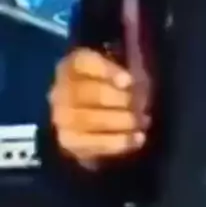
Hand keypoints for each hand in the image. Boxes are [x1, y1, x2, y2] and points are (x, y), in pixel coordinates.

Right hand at [49, 48, 150, 166]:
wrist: (86, 114)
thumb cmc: (108, 85)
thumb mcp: (115, 71)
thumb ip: (123, 73)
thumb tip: (136, 85)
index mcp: (73, 64)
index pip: (85, 62)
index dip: (107, 71)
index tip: (128, 81)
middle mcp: (60, 89)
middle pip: (90, 93)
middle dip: (121, 100)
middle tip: (143, 105)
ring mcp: (61, 117)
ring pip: (90, 120)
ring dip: (122, 121)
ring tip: (143, 121)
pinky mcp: (68, 142)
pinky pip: (94, 144)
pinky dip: (120, 142)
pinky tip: (138, 138)